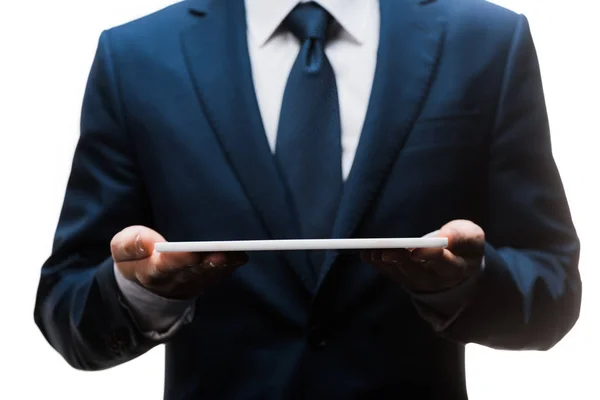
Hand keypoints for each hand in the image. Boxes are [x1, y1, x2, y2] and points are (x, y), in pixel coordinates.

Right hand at [112, 226, 247, 298]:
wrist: (148, 277)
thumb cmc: (137, 257)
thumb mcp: (122, 249)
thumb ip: (131, 244)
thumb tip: (150, 242)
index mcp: (150, 272)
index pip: (163, 268)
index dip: (177, 261)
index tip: (190, 253)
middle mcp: (174, 280)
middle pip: (192, 273)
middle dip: (206, 263)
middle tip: (221, 253)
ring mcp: (192, 282)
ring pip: (209, 275)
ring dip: (223, 266)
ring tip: (235, 254)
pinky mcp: (206, 280)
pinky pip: (219, 275)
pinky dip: (230, 266)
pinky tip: (239, 257)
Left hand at [362, 220, 484, 292]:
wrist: (460, 262)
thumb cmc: (464, 244)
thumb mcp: (471, 236)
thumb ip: (460, 235)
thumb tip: (444, 237)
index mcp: (457, 267)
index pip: (444, 263)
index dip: (429, 256)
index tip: (415, 250)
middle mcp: (438, 279)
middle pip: (418, 273)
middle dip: (401, 262)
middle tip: (386, 252)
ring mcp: (421, 282)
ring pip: (402, 276)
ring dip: (386, 265)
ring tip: (372, 253)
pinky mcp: (408, 280)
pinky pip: (392, 275)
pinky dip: (378, 266)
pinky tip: (366, 255)